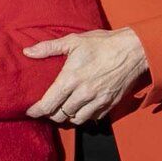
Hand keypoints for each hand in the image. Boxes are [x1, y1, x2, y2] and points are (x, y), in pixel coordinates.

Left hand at [24, 28, 147, 124]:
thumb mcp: (73, 41)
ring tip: (63, 108)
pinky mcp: (109, 104)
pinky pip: (92, 118)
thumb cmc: (102, 44)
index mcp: (70, 79)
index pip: (48, 104)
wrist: (134, 50)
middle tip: (47, 108)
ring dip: (67, 116)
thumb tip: (27, 52)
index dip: (36, 111)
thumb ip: (48, 47)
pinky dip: (84, 116)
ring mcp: (97, 101)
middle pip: (59, 116)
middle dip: (50, 114)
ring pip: (75, 120)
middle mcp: (83, 94)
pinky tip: (80, 107)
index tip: (30, 112)